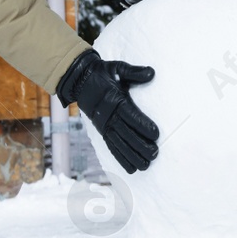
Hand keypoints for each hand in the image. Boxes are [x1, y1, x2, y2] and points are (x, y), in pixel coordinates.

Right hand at [56, 49, 159, 172]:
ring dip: (132, 156)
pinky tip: (132, 168)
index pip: (130, 115)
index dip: (142, 125)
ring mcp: (104, 125)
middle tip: (154, 153)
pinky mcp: (102, 131)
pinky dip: (121, 158)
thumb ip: (135, 72)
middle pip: (126, 133)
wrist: (81, 79)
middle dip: (140, 145)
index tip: (156, 134)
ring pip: (119, 144)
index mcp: (114, 100)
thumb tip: (152, 73)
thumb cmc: (104, 73)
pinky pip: (111, 147)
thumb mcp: (118, 68)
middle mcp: (108, 116)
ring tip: (146, 165)